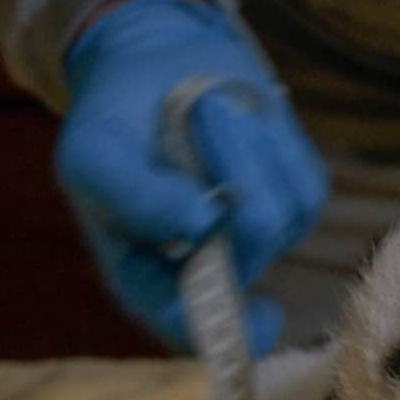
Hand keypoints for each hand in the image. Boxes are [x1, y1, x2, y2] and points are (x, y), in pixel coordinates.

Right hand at [56, 0, 327, 353]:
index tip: (259, 311)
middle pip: (252, 248)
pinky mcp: (296, 209)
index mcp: (151, 282)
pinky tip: (240, 123)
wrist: (156, 70)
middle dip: (230, 168)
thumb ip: (135, 198)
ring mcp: (260, 246)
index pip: (193, 328)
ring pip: (280, 212)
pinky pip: (304, 185)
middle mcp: (213, 276)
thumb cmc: (115, 126)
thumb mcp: (95, 156)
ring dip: (245, 147)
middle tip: (196, 116)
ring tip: (207, 113)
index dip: (227, 329)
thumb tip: (202, 224)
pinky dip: (274, 141)